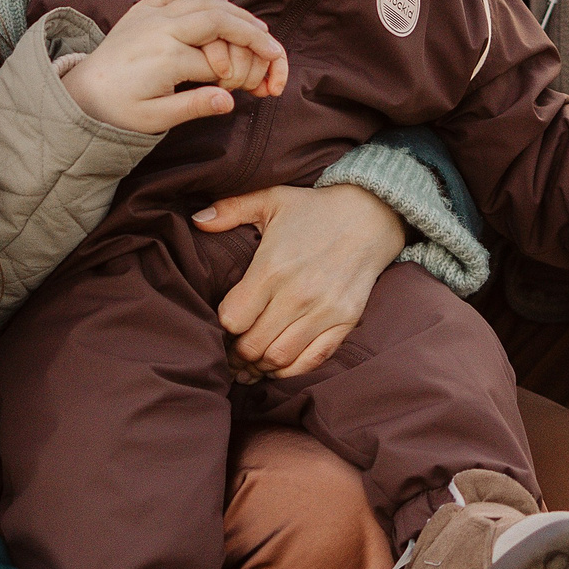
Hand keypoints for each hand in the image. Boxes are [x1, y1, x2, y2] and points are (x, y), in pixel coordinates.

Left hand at [58, 0, 287, 134]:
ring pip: (203, 1)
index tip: (258, 89)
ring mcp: (151, 14)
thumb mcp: (153, 119)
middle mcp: (160, 28)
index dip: (243, 74)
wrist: (80, 94)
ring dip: (234, 13)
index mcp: (165, 57)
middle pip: (219, 19)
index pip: (219, 60)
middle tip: (275, 49)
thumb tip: (230, 100)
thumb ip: (193, 106)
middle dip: (252, 33)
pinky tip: (218, 5)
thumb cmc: (116, 112)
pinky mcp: (142, 9)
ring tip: (257, 31)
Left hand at [193, 183, 405, 379]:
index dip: (222, 326)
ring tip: (251, 358)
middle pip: (252, 346)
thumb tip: (197, 220)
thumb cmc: (314, 209)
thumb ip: (231, 209)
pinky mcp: (344, 323)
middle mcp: (297, 295)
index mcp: (272, 269)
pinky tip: (278, 362)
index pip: (232, 319)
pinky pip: (311, 361)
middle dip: (236, 352)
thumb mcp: (271, 199)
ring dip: (260, 364)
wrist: (371, 216)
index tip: (223, 322)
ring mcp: (323, 312)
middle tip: (231, 349)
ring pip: (279, 358)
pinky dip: (290, 369)